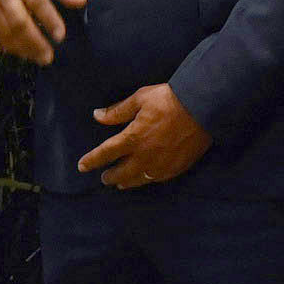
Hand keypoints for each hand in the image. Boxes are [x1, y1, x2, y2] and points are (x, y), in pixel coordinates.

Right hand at [0, 0, 85, 64]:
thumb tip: (80, 1)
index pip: (36, 0)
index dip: (49, 19)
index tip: (60, 35)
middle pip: (18, 20)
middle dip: (34, 42)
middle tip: (47, 56)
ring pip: (3, 28)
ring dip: (20, 46)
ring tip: (35, 57)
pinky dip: (4, 42)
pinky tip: (15, 50)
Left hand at [77, 84, 212, 188]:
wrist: (202, 107)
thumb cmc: (169, 99)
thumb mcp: (140, 99)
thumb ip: (117, 112)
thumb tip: (97, 116)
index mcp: (133, 138)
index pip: (105, 153)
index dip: (91, 161)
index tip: (81, 166)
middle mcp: (144, 156)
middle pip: (121, 173)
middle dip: (110, 177)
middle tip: (104, 178)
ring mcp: (160, 164)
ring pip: (138, 180)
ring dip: (126, 182)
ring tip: (121, 184)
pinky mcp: (176, 167)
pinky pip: (156, 179)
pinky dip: (146, 179)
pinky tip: (145, 178)